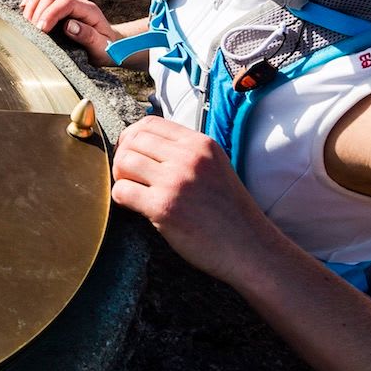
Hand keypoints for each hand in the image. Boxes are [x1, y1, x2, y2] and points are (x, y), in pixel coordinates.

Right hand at [20, 0, 119, 65]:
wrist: (108, 45)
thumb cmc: (105, 49)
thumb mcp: (102, 47)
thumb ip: (88, 36)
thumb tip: (69, 26)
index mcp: (88, 10)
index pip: (65, 3)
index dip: (50, 14)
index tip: (41, 30)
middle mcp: (76, 2)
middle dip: (37, 13)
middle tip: (32, 33)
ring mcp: (65, 2)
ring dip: (31, 7)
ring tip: (28, 26)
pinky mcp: (57, 5)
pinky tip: (24, 10)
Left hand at [111, 116, 284, 284]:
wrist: (249, 247)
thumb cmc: (230, 213)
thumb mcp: (215, 167)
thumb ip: (186, 153)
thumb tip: (143, 145)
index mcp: (201, 144)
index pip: (150, 123)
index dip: (132, 136)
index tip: (129, 150)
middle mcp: (188, 157)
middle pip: (133, 140)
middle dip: (123, 156)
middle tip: (128, 175)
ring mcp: (175, 181)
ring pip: (124, 162)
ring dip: (121, 176)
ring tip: (132, 190)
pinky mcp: (164, 207)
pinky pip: (123, 191)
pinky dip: (121, 198)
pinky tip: (134, 206)